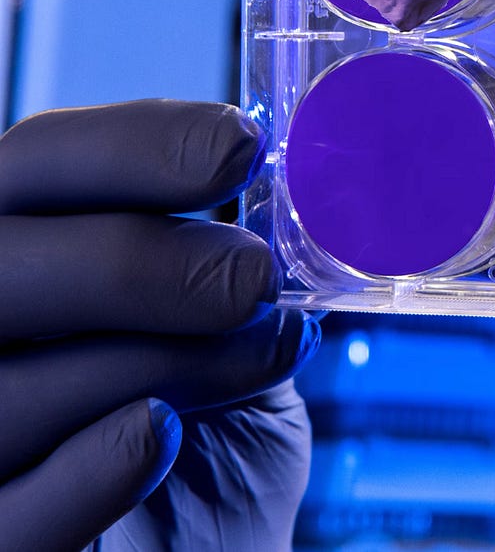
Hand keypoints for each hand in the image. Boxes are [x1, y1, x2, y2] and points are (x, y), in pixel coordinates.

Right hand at [0, 100, 318, 551]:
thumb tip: (300, 190)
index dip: (134, 147)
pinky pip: (11, 514)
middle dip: (135, 261)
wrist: (205, 539)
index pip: (36, 163)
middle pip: (1, 266)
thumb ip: (229, 261)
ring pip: (10, 389)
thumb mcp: (224, 325)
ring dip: (159, 363)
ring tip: (263, 353)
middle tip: (250, 278)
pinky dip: (90, 469)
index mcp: (20, 246)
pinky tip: (159, 435)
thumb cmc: (208, 417)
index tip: (240, 147)